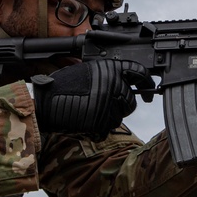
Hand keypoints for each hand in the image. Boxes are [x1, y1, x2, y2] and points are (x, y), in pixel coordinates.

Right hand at [32, 60, 154, 138]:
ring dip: (110, 115)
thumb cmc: (63, 84)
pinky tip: (87, 119)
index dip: (146, 80)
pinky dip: (100, 126)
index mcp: (110, 69)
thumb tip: (125, 81)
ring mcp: (109, 104)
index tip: (150, 87)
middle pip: (130, 100)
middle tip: (109, 105)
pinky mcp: (102, 122)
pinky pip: (108, 127)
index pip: (138, 72)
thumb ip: (108, 74)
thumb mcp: (89, 70)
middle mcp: (113, 85)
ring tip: (92, 110)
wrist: (47, 102)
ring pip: (120, 115)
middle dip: (122, 104)